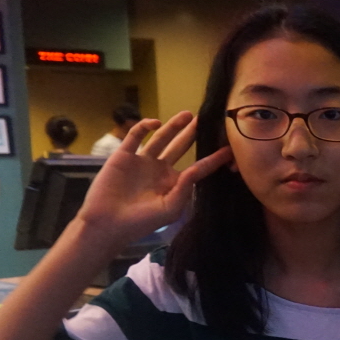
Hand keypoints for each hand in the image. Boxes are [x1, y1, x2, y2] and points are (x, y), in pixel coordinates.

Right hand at [74, 113, 232, 246]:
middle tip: (206, 118)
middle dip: (193, 133)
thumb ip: (185, 189)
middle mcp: (160, 169)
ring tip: (188, 114)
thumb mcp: (170, 209)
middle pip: (180, 146)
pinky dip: (144, 127)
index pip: (198, 167)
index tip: (230, 149)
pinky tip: (155, 123)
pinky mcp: (124, 155)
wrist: (108, 224)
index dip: (214, 159)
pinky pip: (135, 136)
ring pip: (161, 138)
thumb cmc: (141, 221)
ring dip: (173, 126)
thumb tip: (196, 170)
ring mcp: (142, 161)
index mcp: (174, 183)